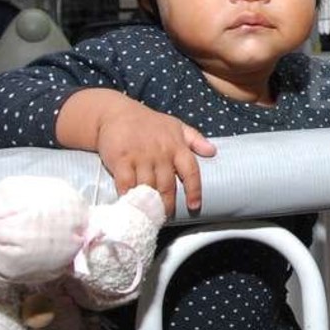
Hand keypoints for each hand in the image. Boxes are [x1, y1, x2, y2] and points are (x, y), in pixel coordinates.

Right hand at [93, 104, 215, 216]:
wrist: (116, 113)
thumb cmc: (149, 122)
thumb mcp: (176, 126)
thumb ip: (195, 139)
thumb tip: (213, 151)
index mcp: (177, 146)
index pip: (191, 171)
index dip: (194, 190)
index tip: (194, 206)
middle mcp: (161, 153)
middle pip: (167, 186)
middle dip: (167, 204)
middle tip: (165, 217)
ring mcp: (141, 156)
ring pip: (148, 187)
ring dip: (150, 204)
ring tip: (150, 216)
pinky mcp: (121, 159)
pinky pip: (126, 183)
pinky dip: (129, 196)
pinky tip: (130, 204)